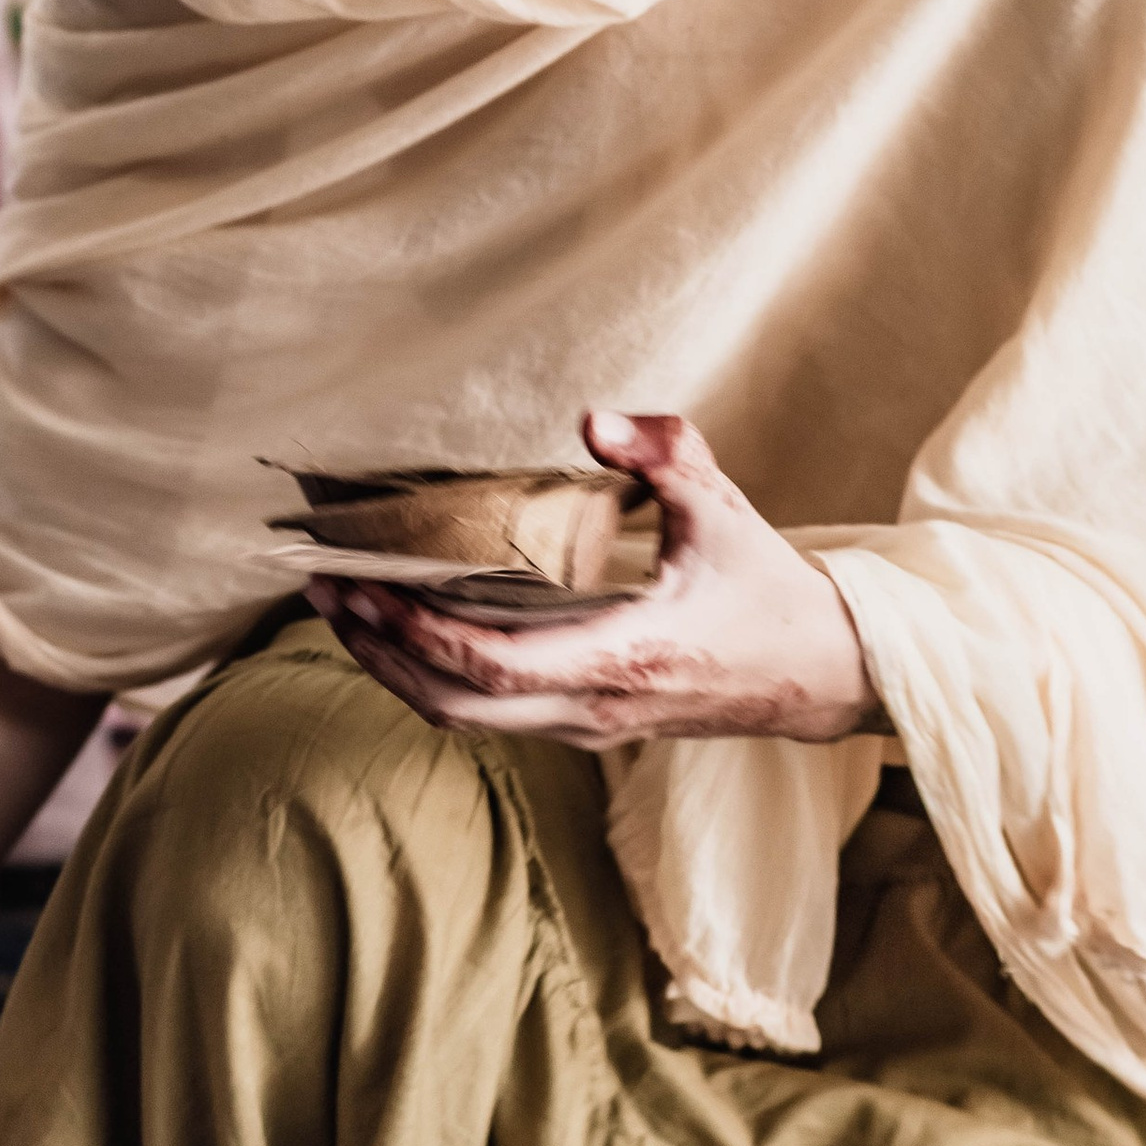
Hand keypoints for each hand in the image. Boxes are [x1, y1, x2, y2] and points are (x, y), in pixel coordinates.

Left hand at [308, 409, 876, 749]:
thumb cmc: (769, 591)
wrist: (818, 675)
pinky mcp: (585, 727)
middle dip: (380, 654)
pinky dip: (436, 678)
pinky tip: (406, 634)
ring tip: (346, 613)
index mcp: (624, 656)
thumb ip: (666, 455)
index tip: (369, 590)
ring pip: (464, 719)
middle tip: (327, 594)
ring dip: (398, 671)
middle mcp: (594, 707)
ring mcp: (587, 728)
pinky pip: (490, 715)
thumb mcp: (725, 509)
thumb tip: (595, 417)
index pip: (494, 663)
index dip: (420, 633)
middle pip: (455, 705)